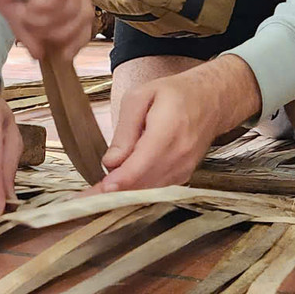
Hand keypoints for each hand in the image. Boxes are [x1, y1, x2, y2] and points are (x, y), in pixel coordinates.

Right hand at [0, 0, 94, 61]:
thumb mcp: (12, 10)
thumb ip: (29, 31)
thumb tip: (40, 55)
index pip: (86, 18)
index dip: (75, 41)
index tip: (59, 54)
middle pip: (83, 15)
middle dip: (58, 33)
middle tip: (34, 33)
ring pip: (72, 5)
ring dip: (46, 21)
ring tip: (24, 16)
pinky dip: (44, 6)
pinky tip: (28, 7)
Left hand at [89, 56, 261, 193]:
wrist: (211, 100)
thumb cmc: (174, 94)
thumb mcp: (141, 97)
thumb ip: (125, 130)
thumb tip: (111, 162)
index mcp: (168, 130)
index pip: (140, 165)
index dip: (118, 182)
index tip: (98, 192)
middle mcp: (180, 155)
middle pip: (143, 183)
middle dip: (112, 194)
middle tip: (83, 199)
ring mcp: (184, 168)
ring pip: (149, 191)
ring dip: (122, 195)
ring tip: (94, 197)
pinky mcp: (183, 176)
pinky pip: (157, 189)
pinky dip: (137, 190)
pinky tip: (117, 189)